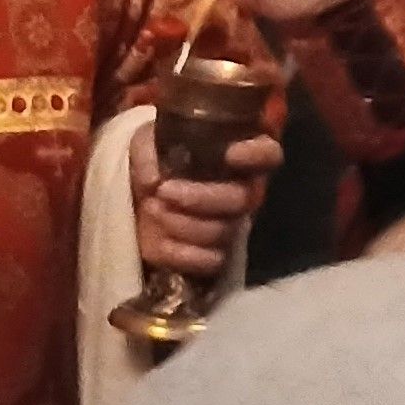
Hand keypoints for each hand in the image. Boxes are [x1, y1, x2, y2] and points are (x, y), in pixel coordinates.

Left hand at [129, 112, 283, 278]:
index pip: (268, 154)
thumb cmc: (153, 161)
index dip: (256, 155)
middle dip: (200, 197)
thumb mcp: (145, 143)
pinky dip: (180, 253)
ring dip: (183, 223)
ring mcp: (230, 224)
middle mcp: (243, 191)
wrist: (136, 198)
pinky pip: (210, 261)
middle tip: (163, 191)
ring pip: (223, 231)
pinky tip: (157, 240)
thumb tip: (153, 181)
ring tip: (151, 209)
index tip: (230, 154)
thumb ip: (148, 152)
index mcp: (237, 158)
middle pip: (243, 199)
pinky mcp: (211, 253)